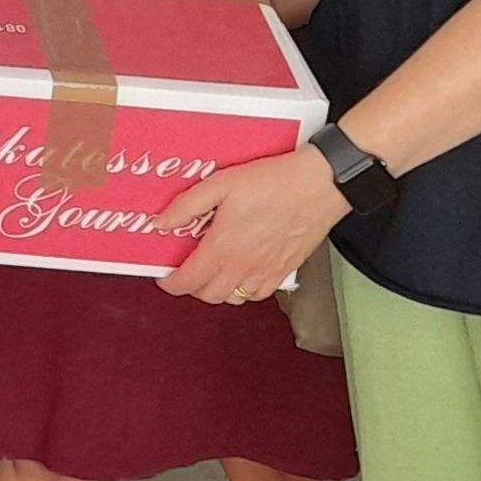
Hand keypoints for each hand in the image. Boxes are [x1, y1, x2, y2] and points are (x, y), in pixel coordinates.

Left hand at [155, 146, 347, 306]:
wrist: (318, 186)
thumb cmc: (272, 182)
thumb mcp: (220, 184)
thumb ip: (186, 206)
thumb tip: (162, 223)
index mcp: (223, 248)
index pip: (188, 281)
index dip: (171, 284)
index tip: (165, 278)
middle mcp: (243, 267)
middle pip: (208, 295)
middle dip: (192, 287)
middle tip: (188, 269)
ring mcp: (266, 272)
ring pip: (234, 298)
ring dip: (218, 289)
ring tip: (213, 270)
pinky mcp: (285, 271)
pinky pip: (259, 294)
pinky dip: (245, 290)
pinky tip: (242, 271)